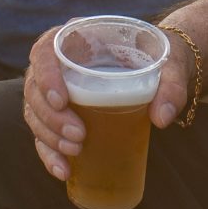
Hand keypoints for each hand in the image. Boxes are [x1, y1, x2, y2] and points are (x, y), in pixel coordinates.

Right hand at [21, 20, 196, 183]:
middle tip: (79, 135)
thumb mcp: (172, 66)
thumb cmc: (161, 61)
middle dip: (51, 117)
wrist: (161, 72)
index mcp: (78, 37)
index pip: (45, 50)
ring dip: (49, 137)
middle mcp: (59, 62)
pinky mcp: (61, 115)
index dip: (46, 75)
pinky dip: (49, 154)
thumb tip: (162, 118)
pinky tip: (63, 171)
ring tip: (75, 151)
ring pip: (35, 114)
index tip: (62, 101)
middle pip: (35, 88)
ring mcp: (56, 89)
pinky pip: (44, 134)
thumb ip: (172, 86)